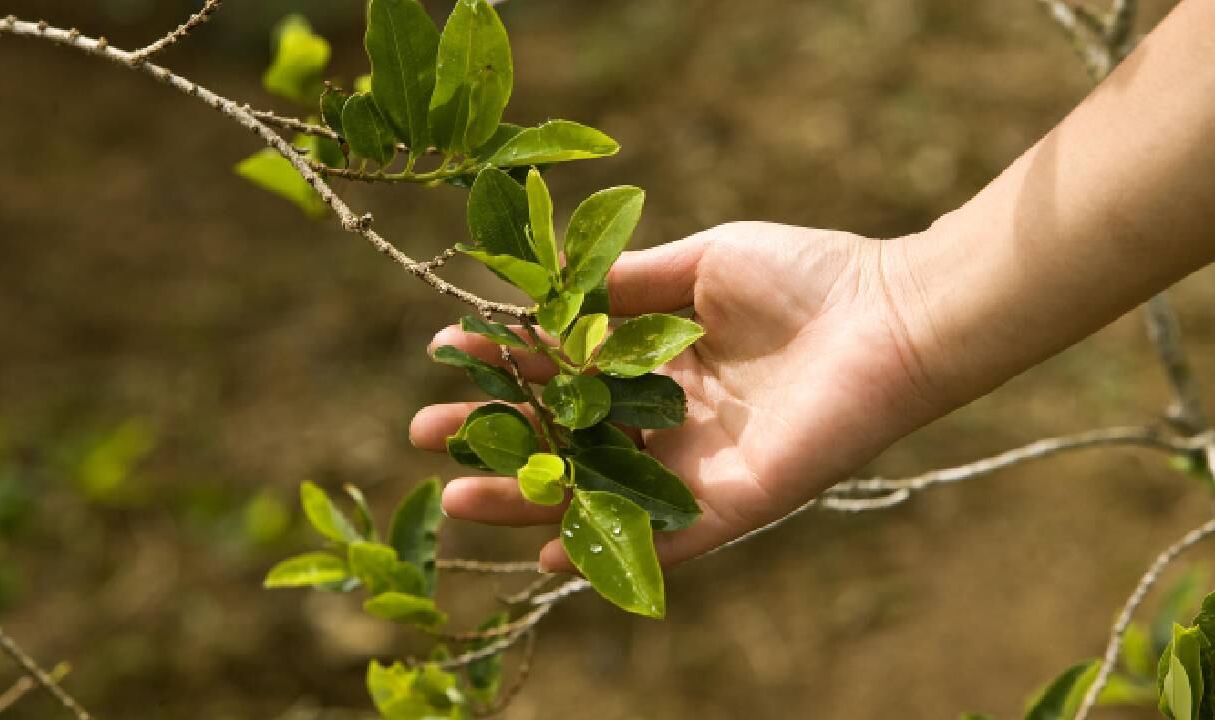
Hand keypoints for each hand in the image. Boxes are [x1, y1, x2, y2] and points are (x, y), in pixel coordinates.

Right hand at [410, 222, 943, 569]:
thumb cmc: (808, 276)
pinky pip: (658, 539)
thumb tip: (552, 285)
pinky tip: (543, 556)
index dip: (502, 364)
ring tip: (454, 498)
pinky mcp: (733, 503)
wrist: (894, 314)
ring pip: (594, 493)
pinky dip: (603, 549)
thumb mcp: (702, 260)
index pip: (562, 372)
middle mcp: (670, 421)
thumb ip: (628, 281)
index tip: (444, 350)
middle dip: (492, 438)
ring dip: (525, 500)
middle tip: (424, 434)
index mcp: (660, 364)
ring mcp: (697, 467)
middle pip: (564, 439)